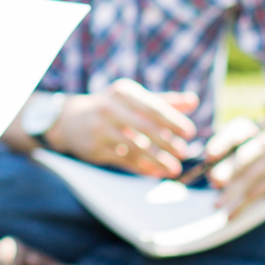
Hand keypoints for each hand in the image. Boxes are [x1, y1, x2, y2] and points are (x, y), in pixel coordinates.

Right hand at [45, 79, 198, 176]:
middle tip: (184, 153)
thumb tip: (193, 101)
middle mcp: (110, 108)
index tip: (190, 132)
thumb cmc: (112, 107)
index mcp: (124, 92)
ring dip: (157, 160)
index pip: (153, 107)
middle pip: (145, 127)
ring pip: (135, 147)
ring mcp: (101, 129)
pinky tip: (156, 173)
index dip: (173, 120)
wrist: (71, 120)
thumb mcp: (134, 98)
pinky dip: (142, 168)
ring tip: (174, 169)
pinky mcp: (96, 148)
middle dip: (167, 142)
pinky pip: (124, 160)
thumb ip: (164, 101)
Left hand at [206, 121, 264, 219]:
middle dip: (227, 170)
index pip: (236, 132)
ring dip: (231, 194)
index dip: (222, 143)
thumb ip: (223, 157)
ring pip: (249, 180)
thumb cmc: (251, 152)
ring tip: (216, 205)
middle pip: (243, 157)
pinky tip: (229, 216)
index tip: (209, 156)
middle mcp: (262, 143)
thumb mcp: (238, 146)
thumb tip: (211, 179)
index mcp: (248, 130)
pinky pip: (256, 195)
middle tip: (213, 181)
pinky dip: (241, 207)